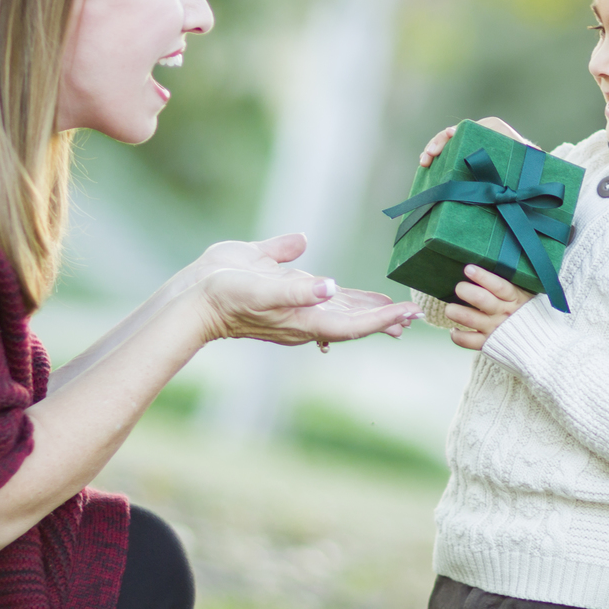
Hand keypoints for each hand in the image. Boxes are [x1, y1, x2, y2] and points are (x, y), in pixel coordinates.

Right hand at [191, 233, 419, 345]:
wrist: (192, 298)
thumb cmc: (224, 293)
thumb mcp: (259, 287)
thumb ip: (294, 287)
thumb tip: (329, 286)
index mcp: (304, 317)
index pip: (354, 323)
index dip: (383, 318)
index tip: (409, 312)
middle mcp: (305, 315)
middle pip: (354, 321)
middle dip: (385, 318)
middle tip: (416, 315)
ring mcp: (295, 305)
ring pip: (341, 311)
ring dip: (368, 310)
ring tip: (395, 309)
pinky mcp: (284, 291)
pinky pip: (322, 296)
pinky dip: (343, 295)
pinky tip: (346, 288)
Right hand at [417, 116, 528, 167]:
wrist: (529, 167)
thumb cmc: (527, 160)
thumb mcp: (524, 154)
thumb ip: (523, 150)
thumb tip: (524, 149)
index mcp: (492, 127)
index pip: (468, 127)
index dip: (455, 132)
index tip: (449, 135)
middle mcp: (478, 132)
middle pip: (453, 134)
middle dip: (438, 143)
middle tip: (428, 155)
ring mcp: (469, 143)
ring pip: (447, 144)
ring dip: (433, 151)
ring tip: (424, 162)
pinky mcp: (464, 154)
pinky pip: (448, 155)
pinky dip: (437, 160)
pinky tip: (427, 168)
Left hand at [443, 264, 533, 350]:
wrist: (543, 343)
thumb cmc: (529, 312)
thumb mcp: (528, 295)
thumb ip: (514, 283)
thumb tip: (494, 261)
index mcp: (516, 298)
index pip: (499, 286)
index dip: (483, 277)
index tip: (469, 269)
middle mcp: (504, 312)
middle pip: (482, 300)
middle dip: (466, 291)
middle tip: (459, 288)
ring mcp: (496, 328)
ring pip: (471, 319)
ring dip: (456, 312)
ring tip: (450, 308)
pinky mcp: (489, 343)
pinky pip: (468, 341)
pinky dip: (457, 336)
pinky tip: (454, 329)